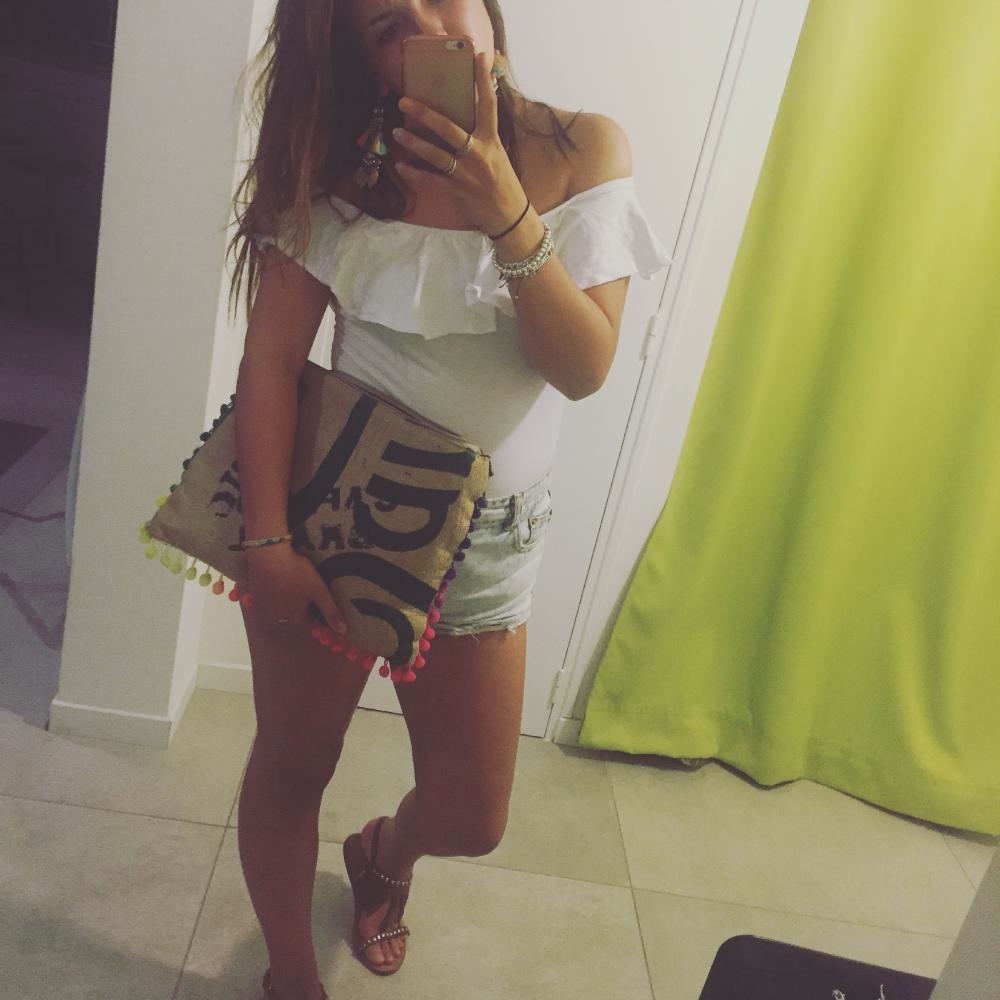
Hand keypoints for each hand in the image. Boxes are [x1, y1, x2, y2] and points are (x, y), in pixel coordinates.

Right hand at [243, 544, 347, 634]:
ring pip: (279, 606)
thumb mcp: (318, 591)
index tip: (323, 610)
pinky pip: (267, 596)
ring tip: (294, 587)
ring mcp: (263, 603)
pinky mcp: (255, 590)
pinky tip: (278, 581)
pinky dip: (274, 591)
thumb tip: (343, 631)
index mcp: (293, 616)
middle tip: (309, 595)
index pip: (309, 624)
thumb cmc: (296, 574)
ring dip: (287, 600)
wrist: (267, 555)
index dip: (318, 618)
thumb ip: (330, 612)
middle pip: (293, 615)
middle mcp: (276, 614)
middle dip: (302, 609)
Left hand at [394, 51, 527, 235]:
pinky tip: (401, 166)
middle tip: (404, 101)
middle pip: (448, 129)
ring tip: (397, 133)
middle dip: (424, 114)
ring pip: (435, 154)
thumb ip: (482, 134)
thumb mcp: (497, 153)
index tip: (477, 56)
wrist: (508, 215)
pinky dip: (414, 174)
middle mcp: (479, 154)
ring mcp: (466, 174)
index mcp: (491, 141)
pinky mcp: (457, 191)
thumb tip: (468, 110)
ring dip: (413, 143)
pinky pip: (430, 180)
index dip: (483, 80)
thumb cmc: (502, 182)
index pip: (488, 105)